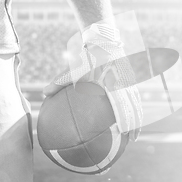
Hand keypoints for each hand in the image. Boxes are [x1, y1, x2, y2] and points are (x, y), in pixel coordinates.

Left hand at [43, 24, 142, 141]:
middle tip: (132, 140)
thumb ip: (60, 81)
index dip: (127, 121)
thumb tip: (44, 92)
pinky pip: (134, 98)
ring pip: (137, 104)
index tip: (125, 134)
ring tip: (134, 133)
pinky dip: (133, 109)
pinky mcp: (130, 80)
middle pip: (135, 107)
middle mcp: (125, 84)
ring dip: (137, 118)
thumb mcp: (74, 68)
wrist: (104, 41)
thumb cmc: (88, 56)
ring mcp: (130, 82)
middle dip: (135, 125)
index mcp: (114, 84)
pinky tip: (128, 117)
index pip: (124, 105)